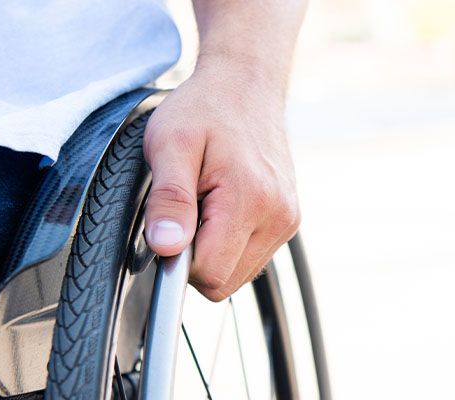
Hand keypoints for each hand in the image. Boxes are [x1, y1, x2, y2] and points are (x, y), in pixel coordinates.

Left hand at [142, 59, 299, 300]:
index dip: (178, 258)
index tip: (169, 223)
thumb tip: (167, 248)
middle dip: (196, 257)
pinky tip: (221, 206)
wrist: (246, 84)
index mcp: (250, 200)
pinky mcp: (288, 220)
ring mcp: (287, 220)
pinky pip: (250, 258)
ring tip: (205, 202)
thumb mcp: (170, 145)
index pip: (209, 273)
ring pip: (238, 275)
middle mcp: (278, 216)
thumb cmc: (204, 109)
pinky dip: (229, 243)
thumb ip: (169, 199)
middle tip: (186, 209)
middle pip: (224, 282)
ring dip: (213, 251)